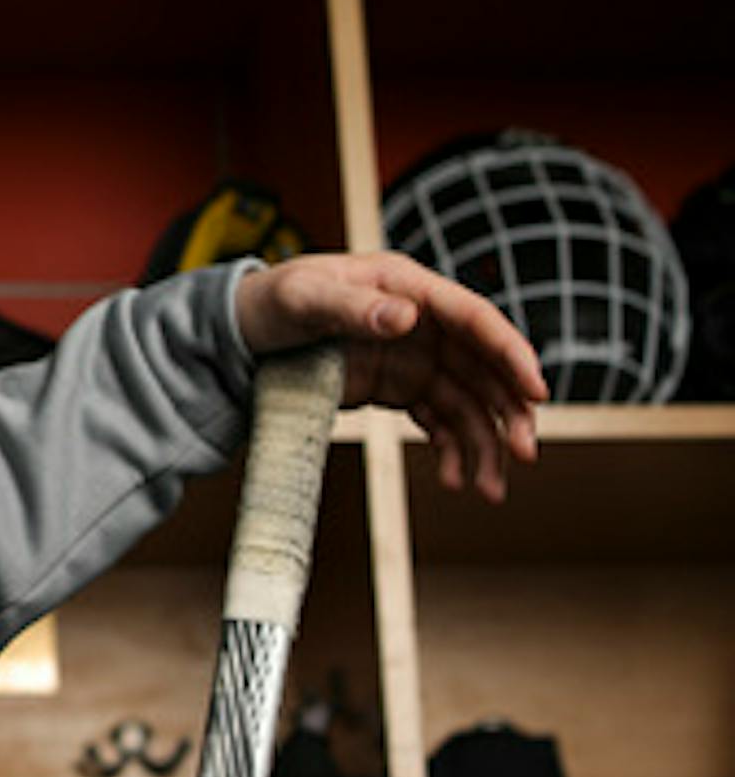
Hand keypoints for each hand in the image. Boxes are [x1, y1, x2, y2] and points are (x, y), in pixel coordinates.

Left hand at [234, 251, 548, 501]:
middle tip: (524, 453)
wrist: (240, 334)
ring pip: (469, 402)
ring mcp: (413, 358)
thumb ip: (350, 306)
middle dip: (508, 410)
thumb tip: (405, 316)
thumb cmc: (268, 302)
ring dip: (486, 443)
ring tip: (489, 489)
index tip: (536, 391)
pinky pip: (440, 421)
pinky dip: (452, 450)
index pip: (474, 318)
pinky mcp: (399, 388)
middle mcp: (420, 322)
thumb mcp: (301, 299)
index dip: (510, 353)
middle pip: (483, 367)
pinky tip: (455, 479)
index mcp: (405, 287)